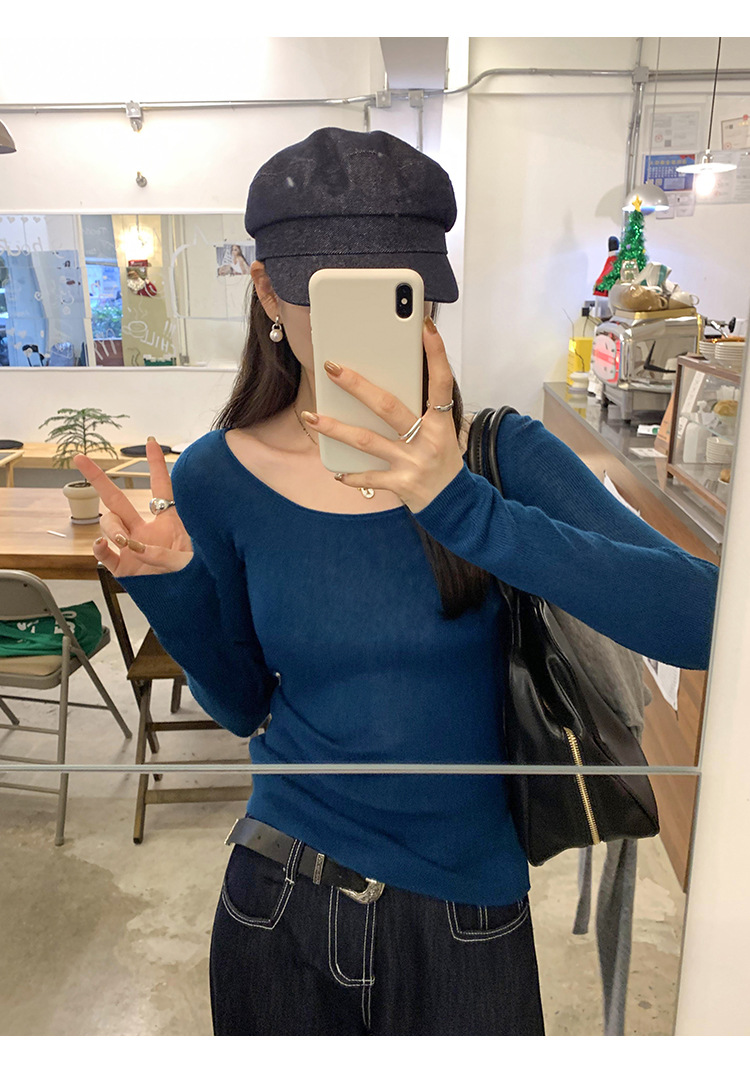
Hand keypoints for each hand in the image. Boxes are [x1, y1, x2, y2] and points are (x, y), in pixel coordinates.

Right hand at [73, 439, 192, 576]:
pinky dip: (101, 548)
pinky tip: (104, 544)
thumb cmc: (199, 572)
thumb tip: (139, 548)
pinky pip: (104, 555)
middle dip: (97, 477)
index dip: (156, 464)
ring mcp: (131, 547)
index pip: (161, 487)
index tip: (150, 442)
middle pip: (116, 499)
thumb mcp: (191, 556)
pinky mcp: (123, 567)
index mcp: (167, 520)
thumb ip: (168, 551)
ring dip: (112, 526)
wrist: (192, 597)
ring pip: (109, 524)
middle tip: (80, 459)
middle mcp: (144, 530)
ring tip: (123, 539)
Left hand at [304, 317, 463, 514]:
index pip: (441, 381)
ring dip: (336, 428)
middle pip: (388, 407)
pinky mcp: (401, 484)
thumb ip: (423, 407)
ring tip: (313, 416)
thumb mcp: (442, 431)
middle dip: (357, 386)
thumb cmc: (442, 459)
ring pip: (367, 441)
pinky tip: (334, 470)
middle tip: (332, 367)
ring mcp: (412, 462)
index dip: (435, 353)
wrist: (454, 503)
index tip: (424, 326)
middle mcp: (428, 439)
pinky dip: (351, 475)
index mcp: (441, 421)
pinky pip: (370, 477)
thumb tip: (389, 380)